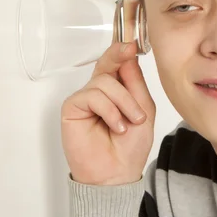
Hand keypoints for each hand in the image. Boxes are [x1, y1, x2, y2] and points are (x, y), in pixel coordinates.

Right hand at [61, 42, 155, 185]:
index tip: (133, 43)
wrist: (117, 173)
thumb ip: (135, 84)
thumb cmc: (130, 147)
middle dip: (117, 55)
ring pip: (104, 82)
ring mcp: (85, 99)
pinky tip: (117, 126)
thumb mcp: (143, 111)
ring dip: (124, 101)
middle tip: (128, 49)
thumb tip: (128, 56)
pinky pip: (92, 96)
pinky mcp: (72, 107)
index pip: (118, 65)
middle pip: (105, 64)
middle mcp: (100, 92)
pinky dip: (109, 110)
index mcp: (118, 91)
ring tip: (130, 122)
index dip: (123, 53)